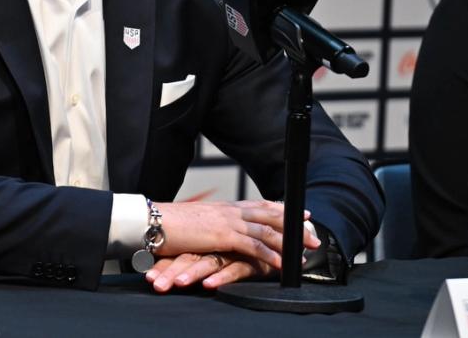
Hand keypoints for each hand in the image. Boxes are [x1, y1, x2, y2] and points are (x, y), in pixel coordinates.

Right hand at [143, 200, 319, 292]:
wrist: (153, 220)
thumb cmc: (168, 224)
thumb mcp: (195, 223)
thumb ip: (211, 226)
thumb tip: (216, 232)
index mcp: (224, 207)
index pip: (258, 205)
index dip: (280, 208)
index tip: (298, 212)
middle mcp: (230, 210)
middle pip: (270, 214)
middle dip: (294, 223)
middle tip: (313, 232)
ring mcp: (228, 221)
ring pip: (268, 228)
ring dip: (290, 240)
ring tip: (306, 251)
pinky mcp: (224, 235)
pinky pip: (255, 245)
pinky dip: (273, 255)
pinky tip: (284, 263)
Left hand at [146, 251, 272, 291]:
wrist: (281, 239)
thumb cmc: (246, 249)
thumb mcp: (219, 252)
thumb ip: (200, 257)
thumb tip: (173, 269)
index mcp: (207, 242)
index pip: (181, 253)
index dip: (164, 264)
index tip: (148, 277)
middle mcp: (218, 246)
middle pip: (190, 258)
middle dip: (171, 272)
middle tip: (155, 283)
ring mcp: (234, 252)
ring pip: (209, 263)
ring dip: (192, 274)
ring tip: (177, 284)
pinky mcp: (251, 261)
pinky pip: (235, 269)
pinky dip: (221, 277)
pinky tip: (209, 284)